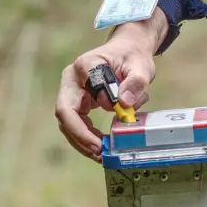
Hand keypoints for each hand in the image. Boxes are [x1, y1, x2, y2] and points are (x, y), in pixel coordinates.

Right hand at [55, 17, 164, 162]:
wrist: (129, 51)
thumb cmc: (133, 56)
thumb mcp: (141, 67)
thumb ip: (135, 83)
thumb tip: (123, 104)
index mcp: (85, 67)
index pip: (77, 94)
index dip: (90, 115)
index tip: (117, 116)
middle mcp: (72, 80)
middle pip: (65, 113)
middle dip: (80, 136)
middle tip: (99, 152)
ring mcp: (73, 92)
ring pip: (68, 122)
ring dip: (83, 142)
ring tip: (101, 155)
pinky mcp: (79, 103)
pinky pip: (77, 124)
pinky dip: (88, 138)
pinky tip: (101, 147)